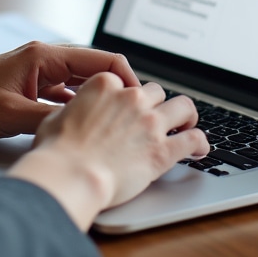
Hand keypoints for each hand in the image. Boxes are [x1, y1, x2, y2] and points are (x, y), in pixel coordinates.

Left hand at [0, 42, 142, 141]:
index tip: (142, 103)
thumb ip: (51, 122)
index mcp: (45, 56)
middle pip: (96, 70)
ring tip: (121, 122)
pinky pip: (63, 94)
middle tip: (139, 115)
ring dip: (100, 100)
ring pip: (80, 84)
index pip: (102, 60)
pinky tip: (88, 125)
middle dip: (119, 90)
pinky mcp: (28, 87)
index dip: (127, 80)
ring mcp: (37, 73)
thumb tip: (85, 132)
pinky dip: (78, 107)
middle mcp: (45, 59)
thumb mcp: (12, 116)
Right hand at [15, 75, 207, 230]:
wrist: (71, 175)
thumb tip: (74, 113)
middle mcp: (131, 98)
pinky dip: (200, 143)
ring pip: (183, 106)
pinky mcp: (163, 150)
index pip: (125, 81)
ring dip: (186, 115)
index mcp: (105, 85)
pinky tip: (200, 149)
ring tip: (187, 124)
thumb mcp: (57, 117)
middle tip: (156, 117)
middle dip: (156, 104)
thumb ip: (74, 109)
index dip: (128, 95)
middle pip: (156, 91)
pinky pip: (194, 139)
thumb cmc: (58, 151)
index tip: (128, 107)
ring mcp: (150, 122)